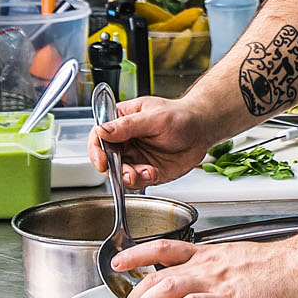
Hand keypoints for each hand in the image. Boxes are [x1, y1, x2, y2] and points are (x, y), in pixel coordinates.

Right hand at [86, 95, 208, 188]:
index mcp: (121, 120)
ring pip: (119, 173)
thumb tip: (103, 130)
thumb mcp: (154, 117)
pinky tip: (154, 172)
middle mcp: (125, 140)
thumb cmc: (180, 116)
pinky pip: (136, 182)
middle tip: (128, 172)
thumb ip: (128, 125)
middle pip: (106, 159)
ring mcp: (135, 157)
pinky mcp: (146, 171)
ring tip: (147, 172)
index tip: (102, 161)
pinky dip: (143, 181)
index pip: (98, 135)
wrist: (201, 131)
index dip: (96, 150)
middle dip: (115, 169)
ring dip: (129, 177)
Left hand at [112, 235, 297, 297]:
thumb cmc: (275, 267)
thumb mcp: (237, 261)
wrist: (297, 267)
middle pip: (158, 272)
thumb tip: (206, 289)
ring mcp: (215, 281)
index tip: (120, 261)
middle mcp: (206, 265)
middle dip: (135, 290)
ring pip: (167, 285)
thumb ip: (218, 273)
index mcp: (209, 255)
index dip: (137, 254)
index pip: (164, 248)